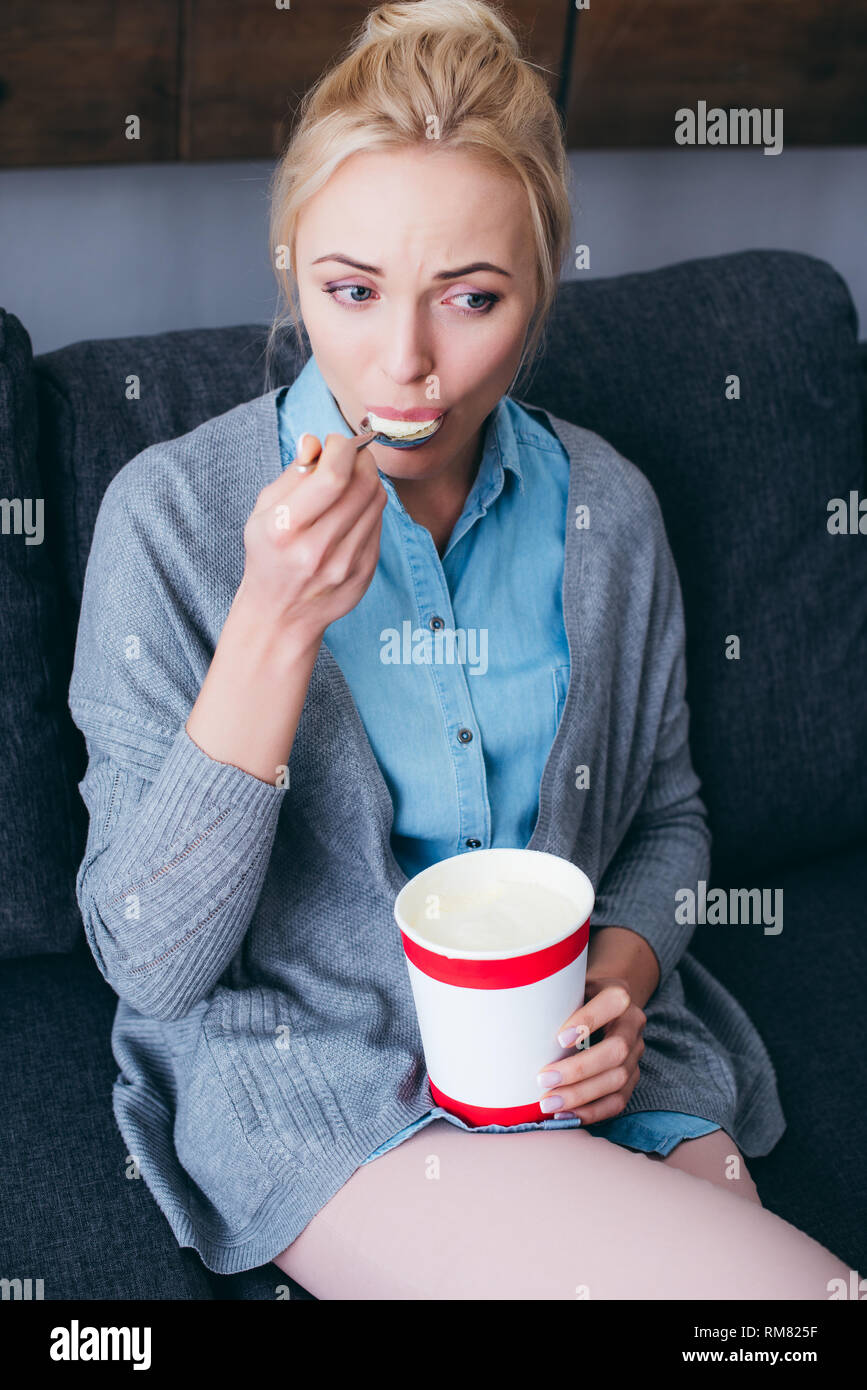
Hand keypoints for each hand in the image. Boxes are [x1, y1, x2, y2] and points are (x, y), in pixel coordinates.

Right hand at [241, 430, 386, 644]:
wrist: (281, 614)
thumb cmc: (269, 554)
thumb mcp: (264, 511)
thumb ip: (292, 474)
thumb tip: (316, 441)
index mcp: (284, 528)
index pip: (333, 476)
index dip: (342, 448)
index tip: (335, 442)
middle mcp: (316, 549)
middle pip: (362, 485)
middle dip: (360, 458)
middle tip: (349, 455)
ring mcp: (345, 564)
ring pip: (376, 501)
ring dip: (368, 478)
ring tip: (350, 479)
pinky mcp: (364, 572)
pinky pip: (378, 523)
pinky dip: (369, 505)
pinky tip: (352, 508)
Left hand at [536, 976, 646, 1122]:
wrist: (602, 1006)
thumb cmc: (573, 997)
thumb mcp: (565, 987)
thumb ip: (551, 997)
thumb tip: (511, 1018)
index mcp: (617, 994)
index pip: (612, 1003)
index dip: (588, 1021)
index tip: (558, 1039)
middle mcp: (632, 1023)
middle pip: (616, 1050)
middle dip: (579, 1069)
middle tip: (543, 1079)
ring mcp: (636, 1053)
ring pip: (618, 1079)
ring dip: (581, 1095)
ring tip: (548, 1103)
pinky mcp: (632, 1077)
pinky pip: (618, 1101)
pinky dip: (592, 1112)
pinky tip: (565, 1115)